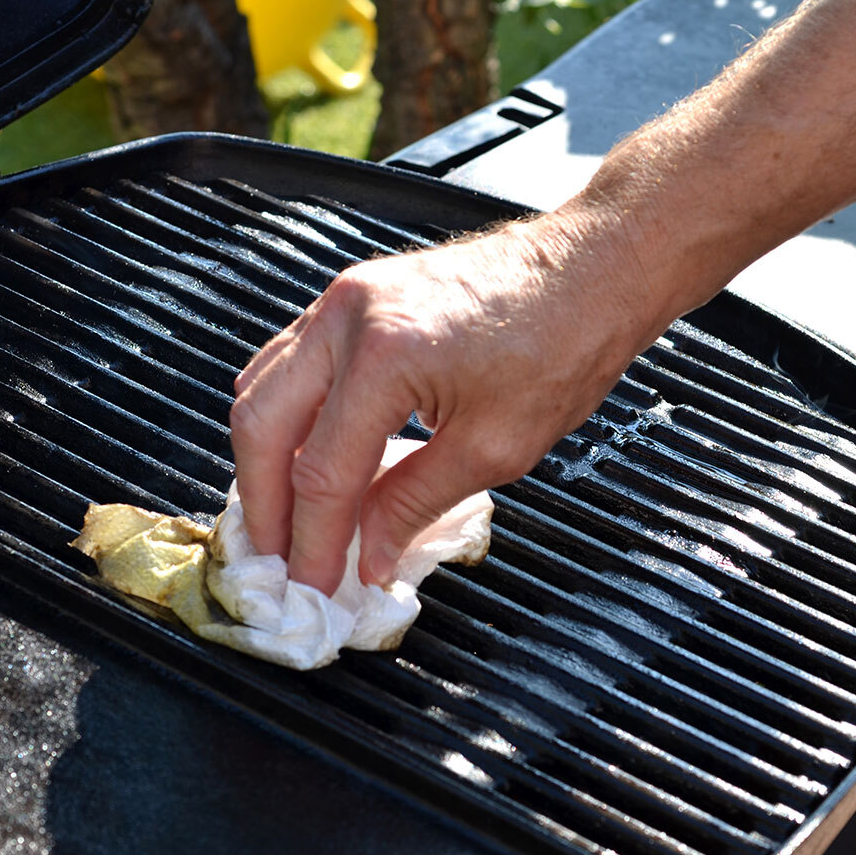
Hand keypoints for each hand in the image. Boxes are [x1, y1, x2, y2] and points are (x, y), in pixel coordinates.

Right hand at [230, 203, 672, 594]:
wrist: (593, 269)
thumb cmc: (564, 342)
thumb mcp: (496, 446)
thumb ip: (414, 503)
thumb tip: (368, 554)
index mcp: (385, 355)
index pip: (322, 472)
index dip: (313, 541)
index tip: (313, 586)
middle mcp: (349, 317)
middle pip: (262, 424)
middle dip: (264, 503)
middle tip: (277, 559)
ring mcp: (346, 298)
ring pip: (264, 387)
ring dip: (267, 459)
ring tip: (284, 517)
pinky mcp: (355, 295)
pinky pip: (290, 362)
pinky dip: (288, 416)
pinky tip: (303, 455)